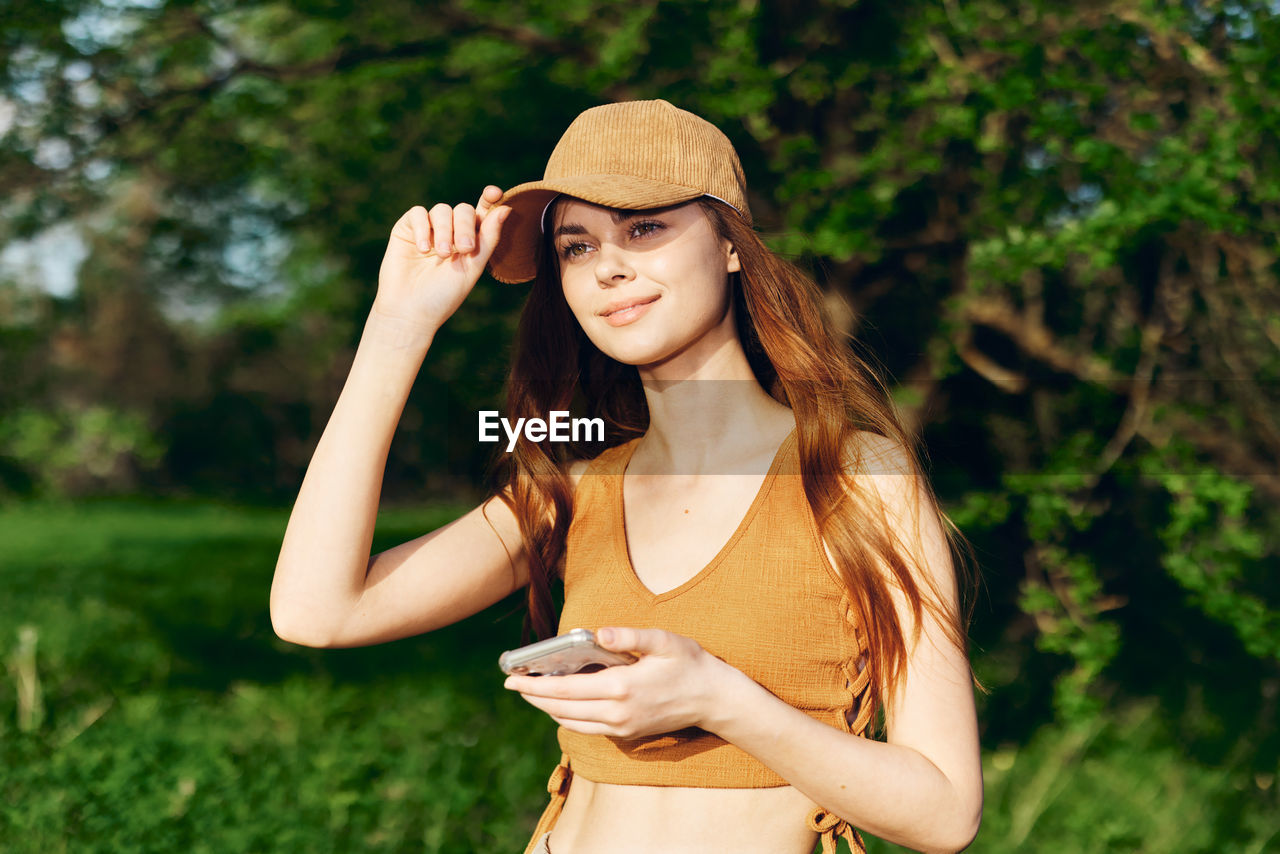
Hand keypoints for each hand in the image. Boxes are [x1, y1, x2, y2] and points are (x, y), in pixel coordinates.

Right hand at [373, 185, 510, 335]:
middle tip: (463, 249)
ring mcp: (428, 230)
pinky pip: (418, 213)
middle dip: (465, 226)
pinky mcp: (406, 229)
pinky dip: (422, 228)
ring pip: (442, 210)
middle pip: (463, 210)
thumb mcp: (473, 267)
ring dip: (444, 231)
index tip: (494, 193)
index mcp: (471, 241)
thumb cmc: (444, 295)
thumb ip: (489, 238)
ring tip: (442, 255)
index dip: (489, 199)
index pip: (482, 212)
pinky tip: (423, 249)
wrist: (410, 311)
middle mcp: (450, 232)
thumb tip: (506, 208)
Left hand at [503, 627, 729, 738]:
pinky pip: (588, 729)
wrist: (714, 699)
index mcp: (621, 688)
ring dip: (549, 709)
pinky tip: (563, 703)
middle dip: (534, 698)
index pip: (565, 691)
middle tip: (514, 684)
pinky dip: (569, 717)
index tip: (512, 679)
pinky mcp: (628, 734)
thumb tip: (598, 631)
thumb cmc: (689, 663)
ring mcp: (622, 727)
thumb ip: (628, 636)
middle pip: (561, 710)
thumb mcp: (662, 641)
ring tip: (533, 693)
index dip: (534, 686)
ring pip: (572, 723)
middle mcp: (617, 713)